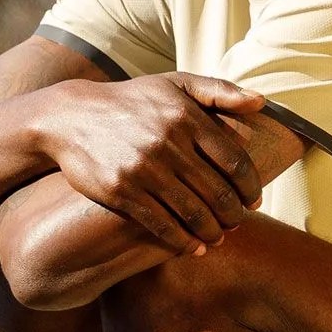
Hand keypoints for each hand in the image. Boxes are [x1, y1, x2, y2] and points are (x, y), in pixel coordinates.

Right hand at [29, 74, 268, 253]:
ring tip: (218, 237)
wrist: (70, 117)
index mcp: (186, 116)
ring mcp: (144, 170)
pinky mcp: (122, 192)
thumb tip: (261, 102)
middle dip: (234, 214)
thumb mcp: (173, 84)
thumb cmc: (132, 101)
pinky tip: (193, 247)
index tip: (255, 199)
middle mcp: (168, 143)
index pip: (235, 161)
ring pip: (194, 213)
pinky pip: (162, 225)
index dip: (251, 186)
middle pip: (218, 192)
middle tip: (238, 222)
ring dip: (213, 232)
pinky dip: (183, 241)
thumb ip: (218, 90)